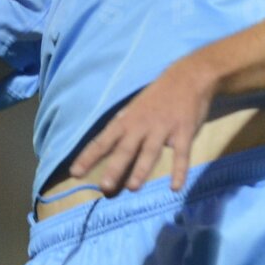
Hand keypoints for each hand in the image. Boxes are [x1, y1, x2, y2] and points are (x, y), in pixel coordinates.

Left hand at [69, 54, 219, 195]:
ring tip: (133, 187)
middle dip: (115, 167)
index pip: (104, 140)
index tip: (75, 173)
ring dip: (141, 169)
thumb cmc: (157, 97)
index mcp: (127, 120)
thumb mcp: (134, 108)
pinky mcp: (184, 132)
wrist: (189, 77)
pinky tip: (175, 187)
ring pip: (150, 151)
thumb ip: (124, 130)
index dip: (89, 156)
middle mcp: (142, 125)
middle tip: (104, 186)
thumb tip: (108, 153)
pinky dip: (179, 171)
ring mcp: (164, 128)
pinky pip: (181, 154)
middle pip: (126, 148)